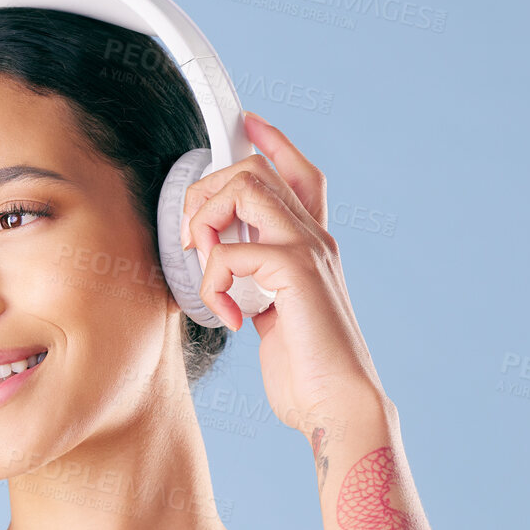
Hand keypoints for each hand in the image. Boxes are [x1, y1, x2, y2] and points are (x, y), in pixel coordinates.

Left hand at [180, 111, 391, 435]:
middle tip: (191, 240)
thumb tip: (225, 282)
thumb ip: (257, 291)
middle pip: (256, 169)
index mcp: (313, 248)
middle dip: (207, 191)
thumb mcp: (274, 321)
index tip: (248, 124)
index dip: (273, 142)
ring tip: (203, 267)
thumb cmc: (308, 376)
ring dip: (206, 220)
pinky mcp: (295, 272)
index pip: (299, 175)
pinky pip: (232, 251)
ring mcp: (308, 251)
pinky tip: (229, 318)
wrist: (337, 406)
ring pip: (244, 188)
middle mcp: (315, 239)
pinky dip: (214, 283)